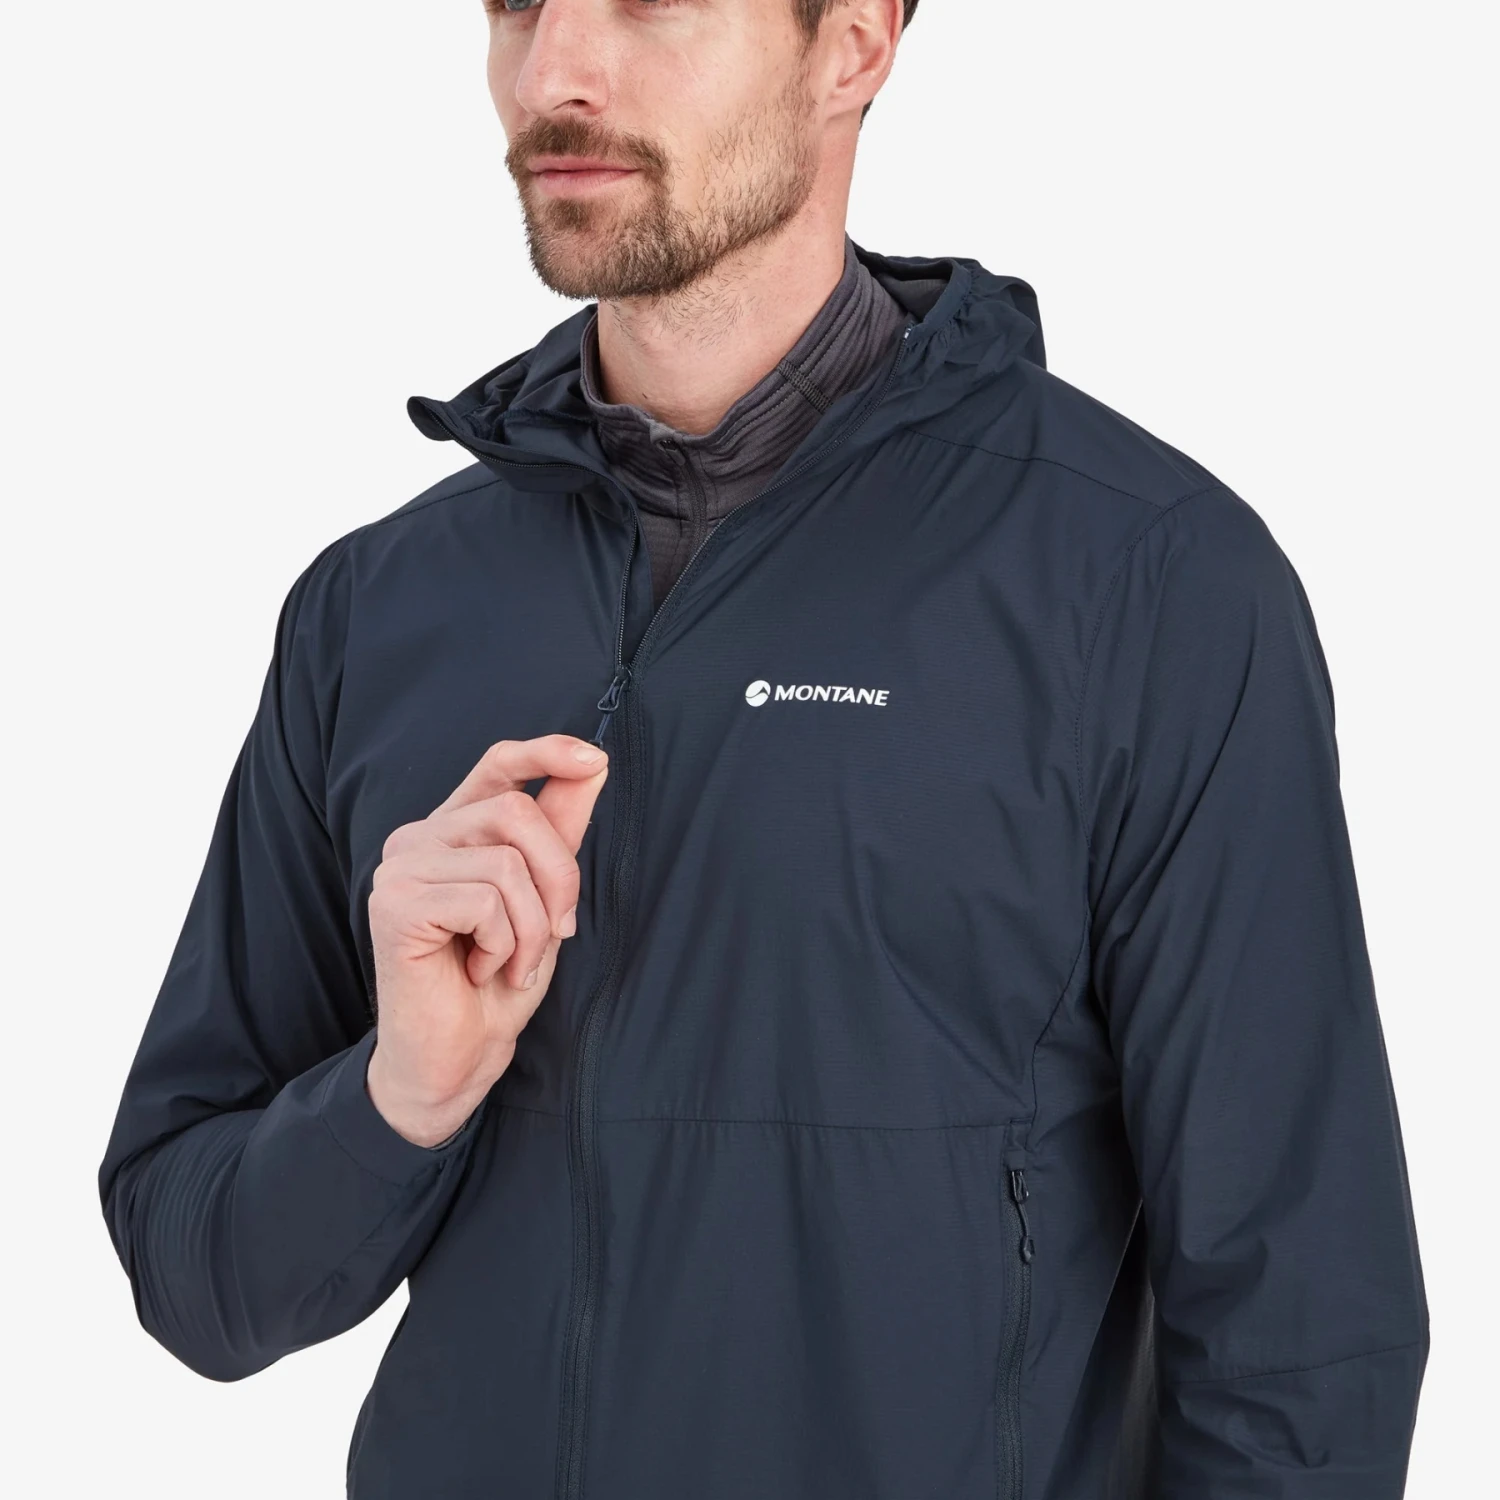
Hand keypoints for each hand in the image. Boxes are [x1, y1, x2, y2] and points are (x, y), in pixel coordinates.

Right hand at [365, 734, 609, 1145]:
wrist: (458, 1056)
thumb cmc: (496, 979)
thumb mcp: (544, 896)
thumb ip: (559, 829)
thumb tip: (591, 763)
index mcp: (452, 829)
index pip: (497, 764)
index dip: (545, 752)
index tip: (593, 758)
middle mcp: (417, 837)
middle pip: (516, 812)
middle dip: (559, 878)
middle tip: (556, 933)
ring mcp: (399, 868)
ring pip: (507, 863)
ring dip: (533, 927)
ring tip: (512, 961)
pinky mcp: (394, 905)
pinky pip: (485, 902)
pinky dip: (504, 945)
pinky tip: (479, 970)